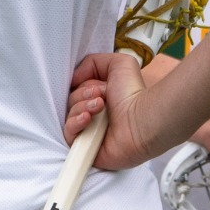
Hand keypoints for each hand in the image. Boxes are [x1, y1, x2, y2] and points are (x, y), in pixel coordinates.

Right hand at [63, 51, 150, 168]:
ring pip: (68, 116)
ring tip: (100, 107)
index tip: (95, 85)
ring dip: (81, 107)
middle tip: (101, 98)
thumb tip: (74, 77)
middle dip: (82, 95)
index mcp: (97, 96)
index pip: (74, 89)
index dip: (80, 85)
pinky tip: (88, 119)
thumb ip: (93, 62)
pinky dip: (75, 124)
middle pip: (69, 102)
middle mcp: (92, 113)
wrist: (141, 120)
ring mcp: (87, 131)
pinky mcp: (84, 147)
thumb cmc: (133, 94)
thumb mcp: (118, 63)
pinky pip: (68, 134)